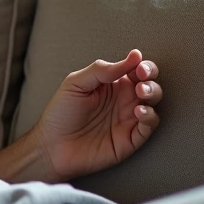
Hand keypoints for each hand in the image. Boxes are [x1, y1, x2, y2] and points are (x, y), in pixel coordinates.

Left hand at [34, 50, 162, 181]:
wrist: (51, 147)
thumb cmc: (60, 114)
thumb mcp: (75, 84)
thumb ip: (101, 70)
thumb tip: (132, 57)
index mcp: (111, 84)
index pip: (134, 69)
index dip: (141, 64)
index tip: (138, 64)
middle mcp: (123, 100)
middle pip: (149, 83)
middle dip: (150, 76)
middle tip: (142, 76)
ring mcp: (128, 118)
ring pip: (153, 102)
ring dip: (152, 93)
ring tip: (140, 92)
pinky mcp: (130, 138)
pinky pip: (149, 126)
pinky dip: (149, 116)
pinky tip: (138, 111)